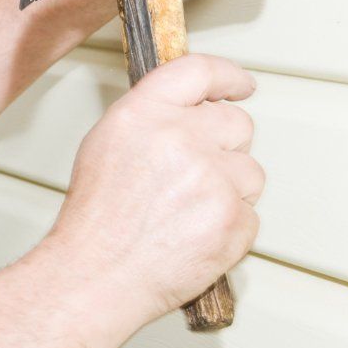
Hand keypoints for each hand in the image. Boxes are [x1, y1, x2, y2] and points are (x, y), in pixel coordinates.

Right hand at [41, 54, 263, 327]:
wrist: (97, 276)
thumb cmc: (97, 220)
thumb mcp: (106, 145)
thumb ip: (151, 118)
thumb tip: (193, 109)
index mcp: (144, 115)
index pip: (200, 72)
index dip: (228, 77)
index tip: (240, 85)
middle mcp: (181, 139)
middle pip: (237, 123)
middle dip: (225, 146)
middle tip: (195, 175)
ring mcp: (212, 180)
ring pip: (250, 172)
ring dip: (229, 190)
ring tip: (186, 213)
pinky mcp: (233, 219)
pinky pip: (250, 215)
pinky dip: (229, 228)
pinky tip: (194, 235)